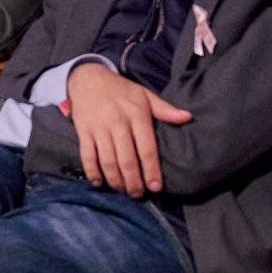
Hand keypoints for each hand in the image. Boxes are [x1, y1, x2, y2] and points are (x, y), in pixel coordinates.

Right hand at [63, 61, 193, 194]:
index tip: (156, 187)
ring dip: (115, 180)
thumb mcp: (145, 95)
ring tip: (122, 190)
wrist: (88, 78)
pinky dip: (92, 172)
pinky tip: (98, 182)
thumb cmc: (121, 90)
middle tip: (138, 194)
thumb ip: (165, 109)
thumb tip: (188, 117)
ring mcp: (99, 128)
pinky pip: (87, 156)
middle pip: (127, 160)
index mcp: (137, 115)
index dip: (152, 170)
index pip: (147, 149)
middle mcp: (118, 123)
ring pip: (108, 161)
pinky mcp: (83, 132)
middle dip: (133, 182)